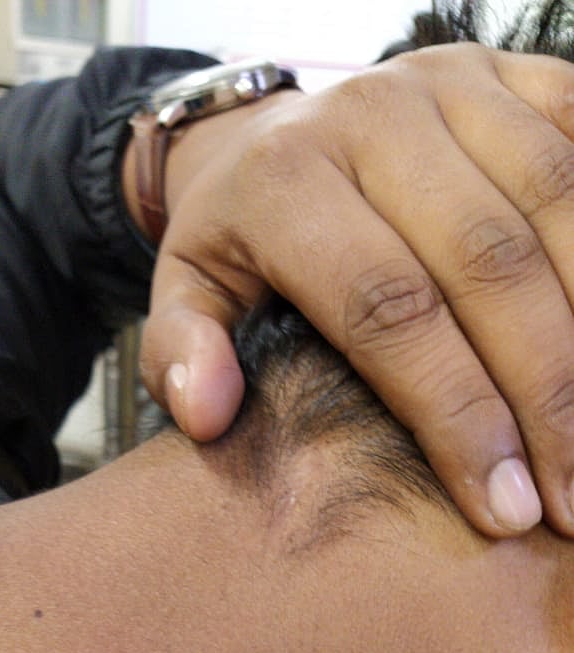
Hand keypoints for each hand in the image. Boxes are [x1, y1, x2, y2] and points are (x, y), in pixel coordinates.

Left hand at [132, 43, 573, 537]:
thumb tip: (207, 413)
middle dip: (545, 394)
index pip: (388, 310)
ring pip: (557, 205)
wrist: (279, 131)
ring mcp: (456, 84)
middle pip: (487, 265)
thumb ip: (184, 352)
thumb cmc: (243, 240)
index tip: (503, 510)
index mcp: (289, 181)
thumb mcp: (189, 290)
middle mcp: (378, 116)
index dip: (455, 416)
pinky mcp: (515, 72)